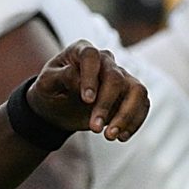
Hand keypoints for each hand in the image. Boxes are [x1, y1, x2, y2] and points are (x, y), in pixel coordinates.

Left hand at [27, 41, 148, 140]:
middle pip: (115, 77)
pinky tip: (121, 137)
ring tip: (110, 136)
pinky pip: (142, 104)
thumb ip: (61, 77)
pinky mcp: (130, 93)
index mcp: (82, 51)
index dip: (90, 77)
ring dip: (126, 115)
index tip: (86, 100)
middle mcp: (105, 60)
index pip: (91, 57)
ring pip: (136, 90)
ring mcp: (121, 75)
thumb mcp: (46, 84)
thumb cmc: (51, 89)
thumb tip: (78, 79)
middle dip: (106, 105)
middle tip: (95, 129)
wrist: (58, 106)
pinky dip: (134, 122)